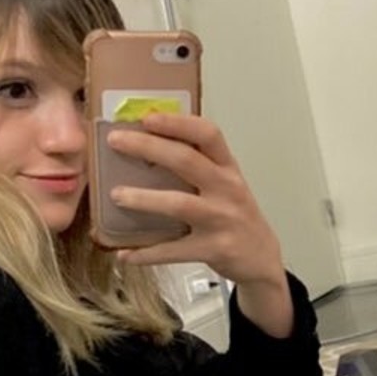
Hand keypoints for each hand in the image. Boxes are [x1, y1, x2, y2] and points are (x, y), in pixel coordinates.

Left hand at [106, 114, 293, 336]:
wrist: (261, 258)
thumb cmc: (235, 215)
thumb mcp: (225, 184)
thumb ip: (197, 166)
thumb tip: (145, 148)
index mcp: (227, 168)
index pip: (208, 134)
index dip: (178, 122)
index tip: (148, 117)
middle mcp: (227, 189)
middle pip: (186, 161)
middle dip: (149, 147)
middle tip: (115, 141)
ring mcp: (221, 220)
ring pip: (179, 204)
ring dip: (144, 198)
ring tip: (116, 195)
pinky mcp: (214, 249)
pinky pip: (175, 250)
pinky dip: (147, 252)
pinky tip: (124, 254)